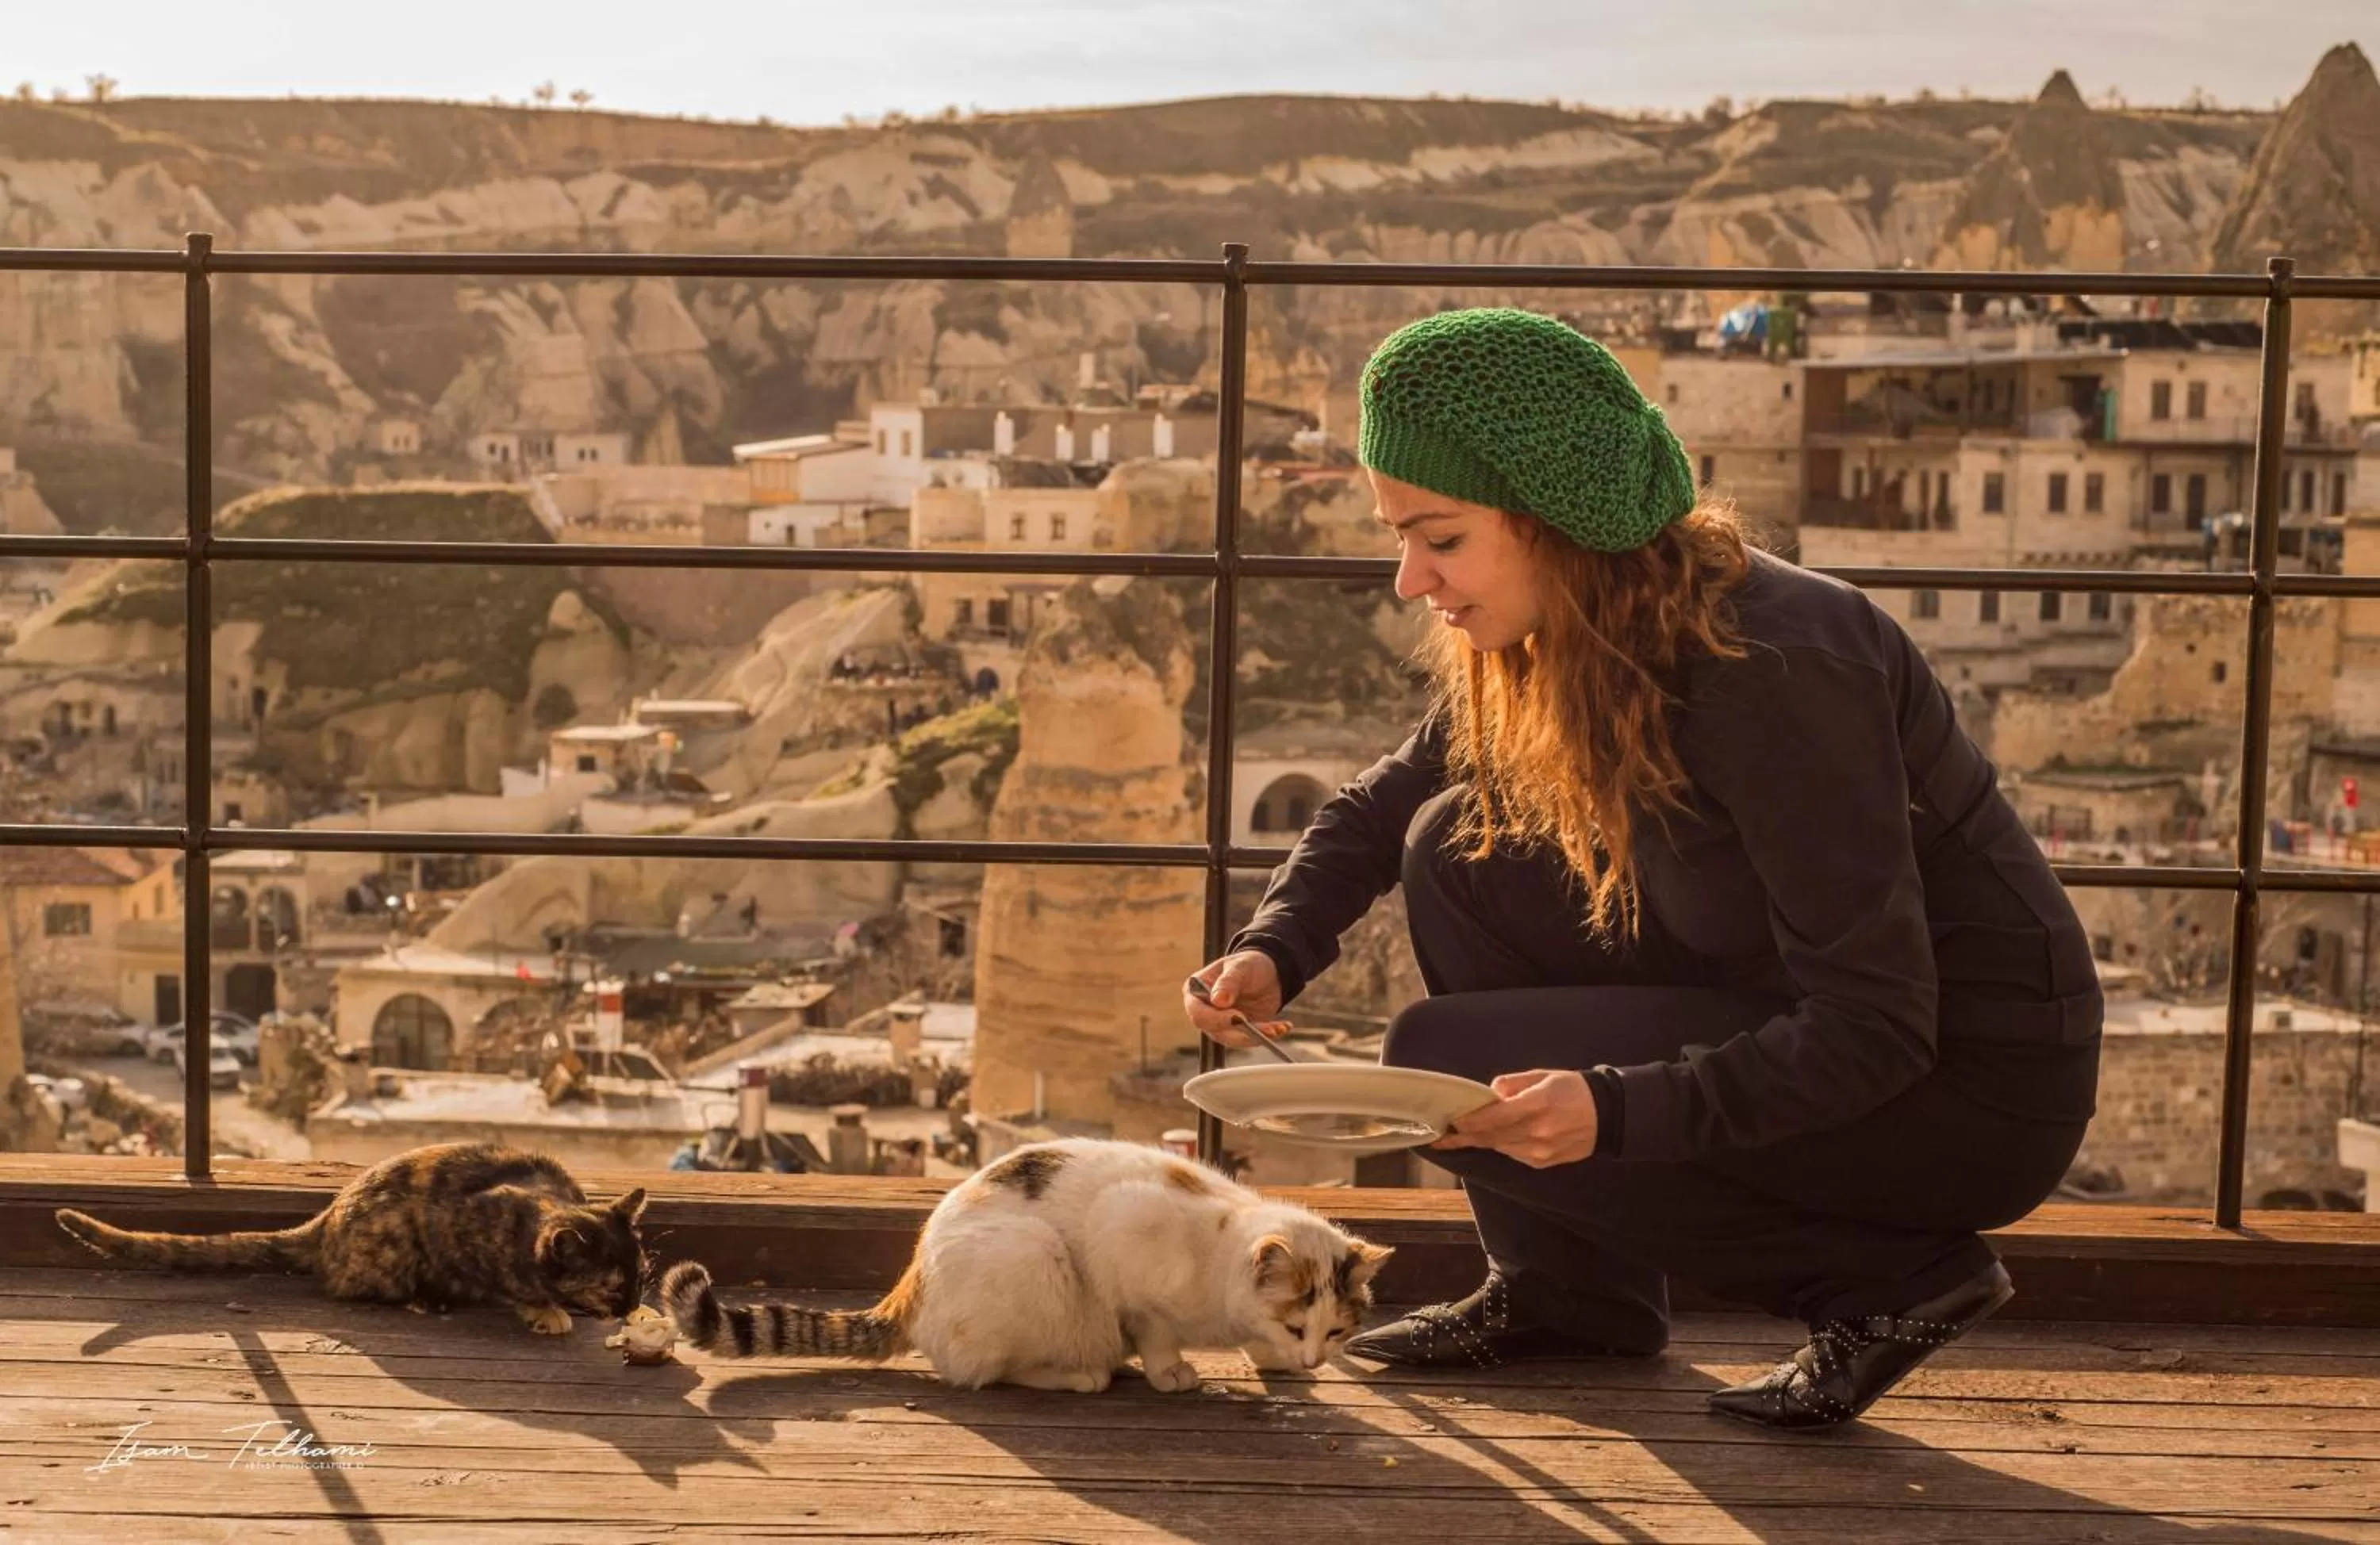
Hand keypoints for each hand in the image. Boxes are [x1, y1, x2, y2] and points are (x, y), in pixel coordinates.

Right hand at [1184, 951, 1289, 1047]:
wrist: (1267, 972)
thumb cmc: (1248, 964)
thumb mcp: (1240, 967)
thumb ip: (1228, 982)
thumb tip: (1218, 1001)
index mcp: (1196, 993)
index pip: (1198, 1014)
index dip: (1216, 1019)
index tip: (1237, 1017)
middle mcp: (1205, 1012)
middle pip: (1216, 1031)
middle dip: (1241, 1032)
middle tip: (1265, 1028)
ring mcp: (1221, 1024)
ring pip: (1235, 1039)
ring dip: (1257, 1036)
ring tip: (1277, 1028)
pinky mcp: (1239, 1032)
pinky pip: (1251, 1039)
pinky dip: (1267, 1035)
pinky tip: (1282, 1027)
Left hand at [1433, 1070, 1598, 1167]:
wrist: (1607, 1116)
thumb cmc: (1572, 1089)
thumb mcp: (1543, 1076)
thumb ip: (1512, 1084)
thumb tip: (1489, 1095)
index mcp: (1538, 1104)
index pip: (1495, 1117)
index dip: (1470, 1122)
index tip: (1451, 1121)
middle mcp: (1538, 1131)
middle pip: (1492, 1136)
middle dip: (1466, 1136)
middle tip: (1443, 1135)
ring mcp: (1541, 1151)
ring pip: (1500, 1146)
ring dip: (1481, 1140)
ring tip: (1461, 1135)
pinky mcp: (1543, 1162)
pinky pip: (1513, 1153)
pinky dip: (1502, 1144)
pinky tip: (1495, 1137)